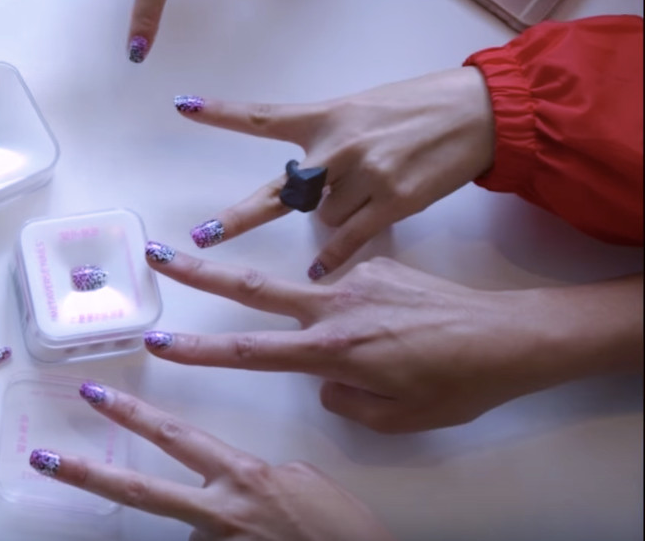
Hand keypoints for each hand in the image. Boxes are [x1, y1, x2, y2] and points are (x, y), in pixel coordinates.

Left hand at [30, 383, 393, 540]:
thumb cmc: (347, 533)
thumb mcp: (306, 484)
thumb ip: (260, 477)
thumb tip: (240, 483)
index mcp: (244, 477)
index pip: (176, 438)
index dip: (132, 416)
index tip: (96, 395)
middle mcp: (222, 513)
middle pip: (139, 492)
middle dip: (86, 474)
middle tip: (44, 459)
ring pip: (188, 534)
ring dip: (211, 533)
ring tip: (262, 532)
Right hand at [140, 247, 642, 432]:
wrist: (510, 336)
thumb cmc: (457, 383)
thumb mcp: (396, 415)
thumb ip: (344, 401)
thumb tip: (324, 384)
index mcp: (333, 349)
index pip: (249, 350)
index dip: (199, 349)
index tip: (160, 341)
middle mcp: (335, 307)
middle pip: (251, 288)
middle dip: (199, 271)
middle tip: (159, 253)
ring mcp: (356, 280)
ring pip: (295, 281)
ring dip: (259, 273)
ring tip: (253, 270)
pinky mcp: (379, 264)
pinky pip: (347, 285)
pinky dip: (348, 303)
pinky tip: (392, 325)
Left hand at [175, 67, 495, 278]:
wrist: (480, 112)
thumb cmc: (418, 109)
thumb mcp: (362, 109)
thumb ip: (327, 144)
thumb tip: (305, 183)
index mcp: (325, 116)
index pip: (263, 116)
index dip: (221, 112)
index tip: (182, 105)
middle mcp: (338, 146)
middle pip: (281, 191)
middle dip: (240, 218)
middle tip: (200, 236)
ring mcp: (366, 175)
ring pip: (322, 217)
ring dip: (329, 218)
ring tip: (364, 196)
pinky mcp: (395, 200)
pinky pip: (351, 238)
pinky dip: (334, 256)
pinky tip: (318, 274)